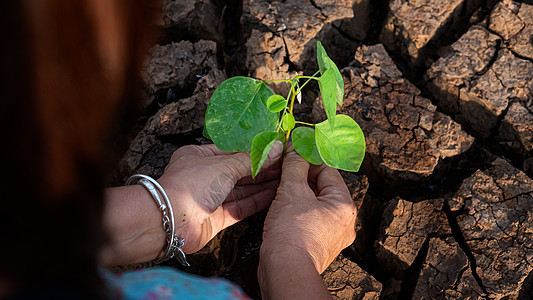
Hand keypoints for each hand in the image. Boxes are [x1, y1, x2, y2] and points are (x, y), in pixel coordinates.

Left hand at [157, 142, 282, 253]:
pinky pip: (240, 206)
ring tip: (284, 178)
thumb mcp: (224, 166)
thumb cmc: (189, 186)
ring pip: (241, 189)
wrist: (171, 221)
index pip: (232, 151)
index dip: (254, 151)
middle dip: (261, 168)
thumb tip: (275, 148)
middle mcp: (204, 176)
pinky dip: (256, 200)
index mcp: (199, 156)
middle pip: (238, 171)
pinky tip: (273, 194)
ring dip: (262, 184)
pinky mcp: (216, 217)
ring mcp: (210, 198)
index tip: (274, 149)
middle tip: (285, 164)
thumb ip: (252, 159)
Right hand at [260, 150, 356, 272]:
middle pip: (322, 187)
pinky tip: (280, 206)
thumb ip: (294, 166)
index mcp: (344, 205)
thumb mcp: (292, 190)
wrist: (285, 270)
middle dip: (301, 176)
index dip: (309, 157)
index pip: (328, 170)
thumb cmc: (292, 234)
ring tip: (279, 185)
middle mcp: (343, 222)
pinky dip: (295, 210)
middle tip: (283, 166)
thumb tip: (296, 150)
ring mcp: (331, 236)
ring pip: (313, 204)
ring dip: (297, 193)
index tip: (293, 150)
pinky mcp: (317, 246)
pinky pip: (308, 220)